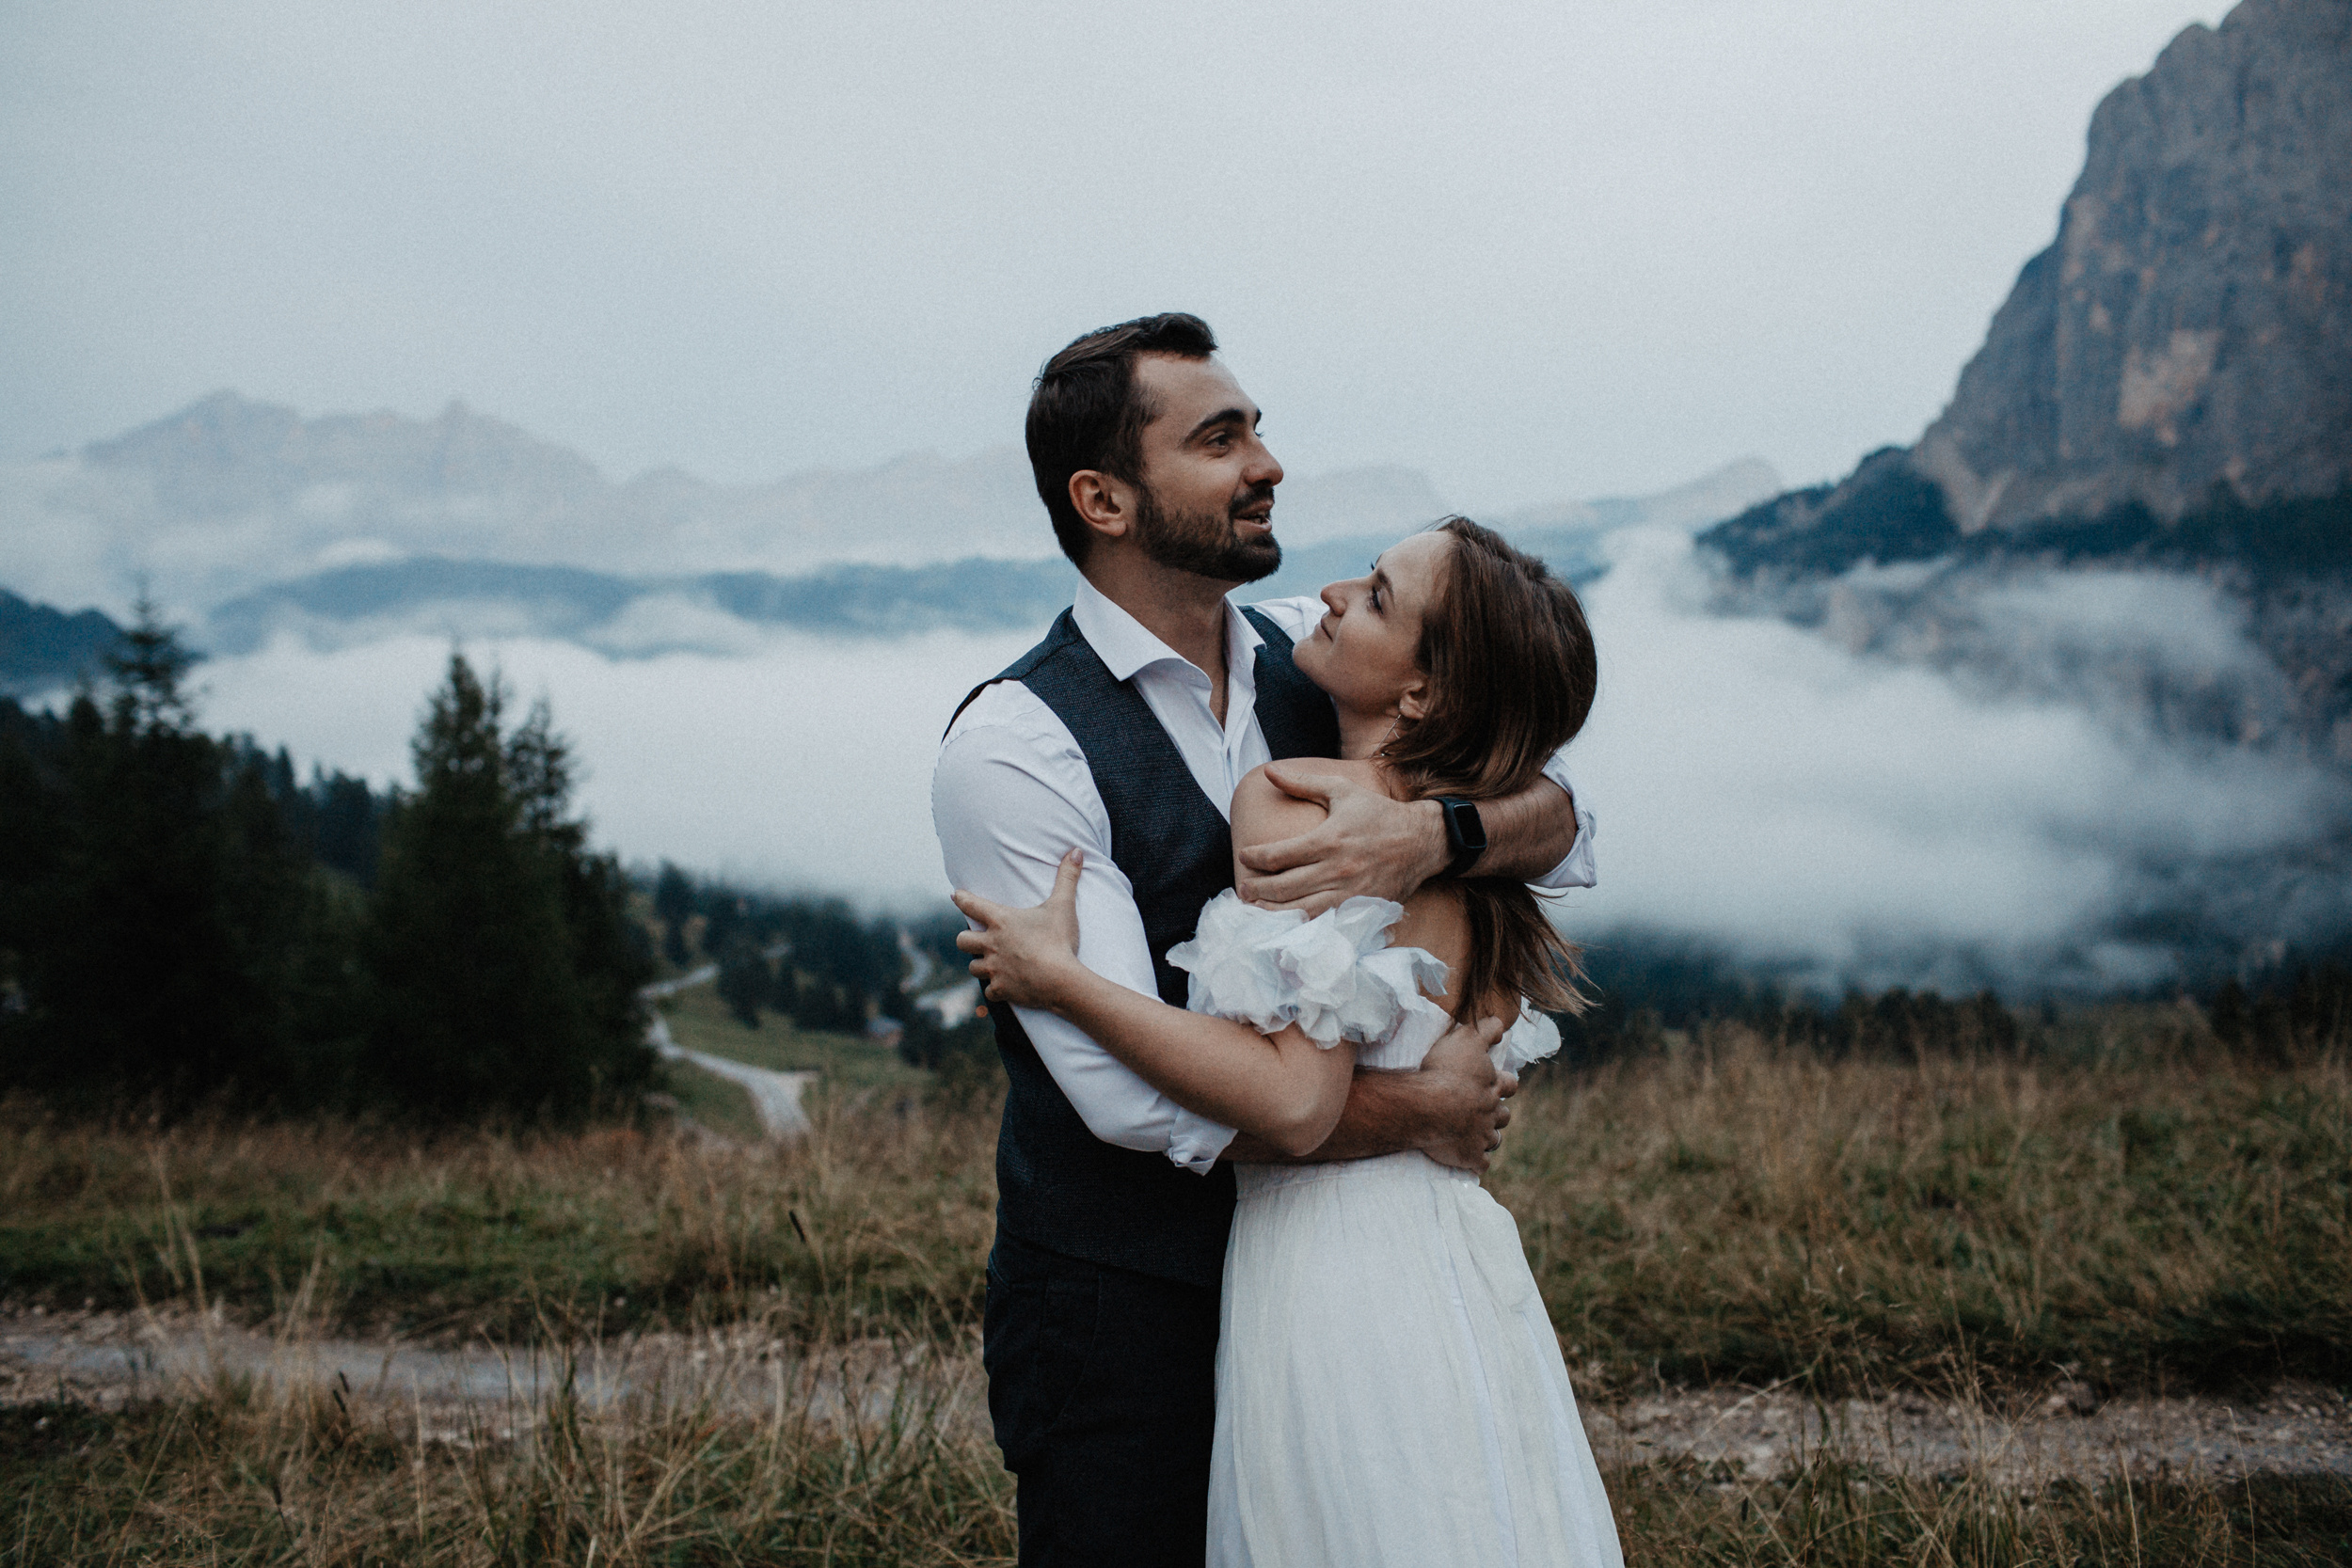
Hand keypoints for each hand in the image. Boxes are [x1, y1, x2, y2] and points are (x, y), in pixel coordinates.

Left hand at [952, 850, 1086, 1010]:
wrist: (1061, 980)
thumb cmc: (1059, 941)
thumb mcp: (1063, 906)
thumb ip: (1067, 877)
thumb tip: (1076, 851)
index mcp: (1001, 921)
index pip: (970, 905)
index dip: (961, 898)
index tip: (955, 895)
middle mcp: (991, 944)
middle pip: (961, 941)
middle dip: (966, 940)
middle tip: (977, 940)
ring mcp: (994, 968)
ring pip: (973, 967)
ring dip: (980, 965)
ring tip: (992, 963)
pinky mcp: (1000, 989)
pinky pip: (989, 991)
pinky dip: (995, 989)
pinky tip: (1004, 987)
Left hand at [1234, 762, 1448, 913]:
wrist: (1422, 842)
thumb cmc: (1378, 814)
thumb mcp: (1342, 790)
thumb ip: (1303, 783)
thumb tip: (1268, 772)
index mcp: (1328, 840)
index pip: (1278, 856)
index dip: (1254, 858)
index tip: (1244, 856)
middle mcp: (1336, 870)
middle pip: (1283, 888)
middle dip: (1256, 890)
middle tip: (1242, 888)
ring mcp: (1348, 894)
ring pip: (1299, 912)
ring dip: (1272, 914)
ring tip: (1255, 910)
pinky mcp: (1359, 909)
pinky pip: (1323, 924)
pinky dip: (1300, 926)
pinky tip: (1286, 924)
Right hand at [1414, 1015, 1517, 1172]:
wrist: (1428, 1105)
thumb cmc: (1445, 1070)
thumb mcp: (1466, 1039)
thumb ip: (1485, 1029)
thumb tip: (1502, 1023)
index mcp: (1491, 1086)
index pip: (1509, 1085)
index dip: (1506, 1084)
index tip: (1501, 1083)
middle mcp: (1490, 1112)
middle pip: (1503, 1115)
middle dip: (1498, 1114)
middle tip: (1488, 1112)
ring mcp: (1481, 1136)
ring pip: (1494, 1140)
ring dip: (1489, 1138)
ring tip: (1479, 1137)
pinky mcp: (1470, 1156)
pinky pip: (1480, 1164)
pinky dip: (1477, 1163)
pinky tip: (1472, 1163)